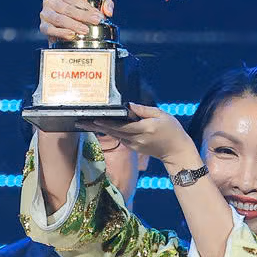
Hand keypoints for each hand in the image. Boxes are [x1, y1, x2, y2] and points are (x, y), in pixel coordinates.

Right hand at [40, 0, 110, 44]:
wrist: (63, 23)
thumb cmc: (77, 11)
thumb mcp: (90, 4)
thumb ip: (104, 4)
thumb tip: (108, 11)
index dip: (87, 8)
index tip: (98, 16)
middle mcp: (49, 1)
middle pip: (66, 8)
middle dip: (82, 16)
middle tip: (94, 22)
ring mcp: (44, 14)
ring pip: (58, 19)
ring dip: (72, 25)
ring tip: (84, 30)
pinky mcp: (42, 27)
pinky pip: (50, 30)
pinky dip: (60, 33)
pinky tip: (70, 35)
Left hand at [77, 103, 197, 175]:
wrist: (176, 151)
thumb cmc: (172, 130)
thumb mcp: (161, 115)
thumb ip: (144, 110)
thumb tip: (129, 105)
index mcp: (144, 129)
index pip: (122, 126)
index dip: (108, 124)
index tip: (95, 119)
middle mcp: (137, 139)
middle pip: (113, 132)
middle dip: (96, 126)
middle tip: (80, 121)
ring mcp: (134, 145)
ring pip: (114, 135)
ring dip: (99, 130)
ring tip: (85, 123)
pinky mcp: (133, 148)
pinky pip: (119, 138)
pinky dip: (110, 132)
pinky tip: (100, 126)